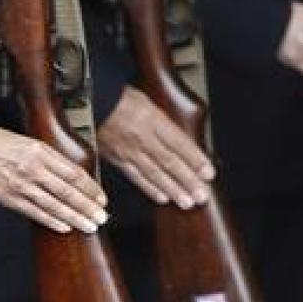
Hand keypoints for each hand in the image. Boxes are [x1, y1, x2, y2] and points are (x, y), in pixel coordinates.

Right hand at [0, 123, 108, 234]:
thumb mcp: (27, 141)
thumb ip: (48, 156)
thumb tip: (69, 172)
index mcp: (40, 151)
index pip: (73, 173)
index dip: (90, 188)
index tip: (102, 198)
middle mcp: (33, 168)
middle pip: (68, 191)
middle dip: (87, 207)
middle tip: (102, 217)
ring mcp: (20, 185)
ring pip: (54, 205)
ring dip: (74, 217)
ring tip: (89, 226)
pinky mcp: (8, 198)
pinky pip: (34, 213)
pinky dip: (51, 221)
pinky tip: (64, 227)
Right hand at [98, 86, 215, 207]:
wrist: (94, 102)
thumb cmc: (124, 99)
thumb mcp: (151, 103)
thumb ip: (167, 124)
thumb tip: (187, 144)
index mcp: (153, 120)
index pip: (179, 143)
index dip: (195, 160)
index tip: (208, 173)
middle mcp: (142, 137)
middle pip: (169, 162)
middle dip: (187, 181)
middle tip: (202, 195)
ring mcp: (129, 150)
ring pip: (154, 173)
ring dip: (172, 189)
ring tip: (187, 202)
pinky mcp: (117, 159)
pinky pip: (136, 176)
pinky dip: (150, 189)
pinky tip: (162, 197)